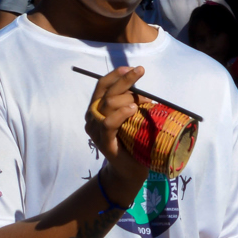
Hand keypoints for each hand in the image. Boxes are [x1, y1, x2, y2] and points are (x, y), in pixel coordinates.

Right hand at [83, 66, 151, 193]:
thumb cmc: (132, 142)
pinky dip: (121, 113)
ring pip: (108, 105)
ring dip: (128, 98)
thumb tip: (143, 91)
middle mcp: (92, 118)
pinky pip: (109, 123)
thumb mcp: (131, 118)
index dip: (115, 75)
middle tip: (141, 72)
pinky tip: (133, 109)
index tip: (131, 67)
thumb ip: (130, 104)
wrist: (130, 170)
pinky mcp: (104, 143)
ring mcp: (96, 131)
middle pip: (106, 92)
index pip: (102, 86)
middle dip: (125, 80)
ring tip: (144, 101)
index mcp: (97, 109)